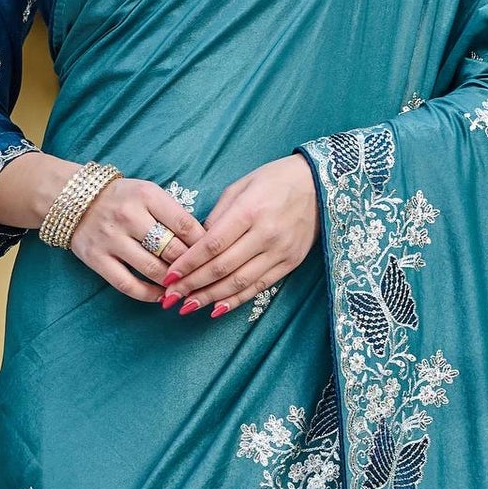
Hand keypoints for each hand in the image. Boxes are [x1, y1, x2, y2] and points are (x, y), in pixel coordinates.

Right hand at [68, 177, 204, 300]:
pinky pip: (128, 284)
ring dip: (173, 283)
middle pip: (172, 249)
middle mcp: (129, 216)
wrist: (71, 197)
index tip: (215, 256)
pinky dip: (148, 295)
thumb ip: (173, 214)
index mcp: (147, 195)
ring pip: (153, 269)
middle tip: (205, 278)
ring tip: (186, 289)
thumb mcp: (148, 193)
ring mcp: (111, 238)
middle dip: (193, 268)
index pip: (185, 225)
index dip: (205, 245)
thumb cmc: (121, 197)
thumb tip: (204, 244)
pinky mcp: (97, 258)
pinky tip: (161, 296)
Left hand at [162, 154, 318, 315]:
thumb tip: (196, 244)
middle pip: (222, 267)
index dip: (188, 265)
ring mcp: (280, 251)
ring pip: (239, 282)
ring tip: (188, 307)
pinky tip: (217, 308)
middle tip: (170, 298)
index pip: (212, 245)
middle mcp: (266, 234)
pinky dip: (236, 300)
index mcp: (249, 211)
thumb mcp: (241, 186)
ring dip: (211, 297)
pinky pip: (259, 286)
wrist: (318, 185)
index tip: (169, 277)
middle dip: (193, 285)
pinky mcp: (290, 263)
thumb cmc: (274, 180)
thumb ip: (218, 216)